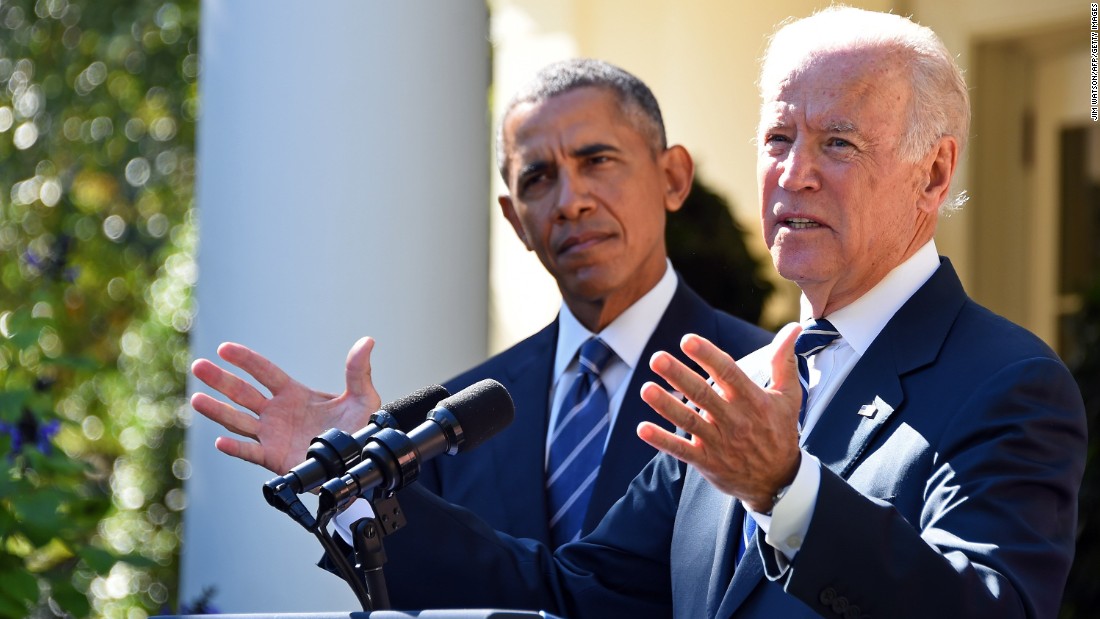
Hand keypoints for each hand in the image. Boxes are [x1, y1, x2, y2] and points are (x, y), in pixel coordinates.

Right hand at [190, 336, 381, 474]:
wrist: (358, 461)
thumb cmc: (359, 429)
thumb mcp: (362, 398)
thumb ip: (358, 371)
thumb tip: (367, 342)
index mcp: (293, 394)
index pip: (264, 372)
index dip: (245, 360)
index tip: (225, 348)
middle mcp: (277, 413)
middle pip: (243, 393)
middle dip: (221, 380)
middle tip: (198, 366)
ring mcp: (272, 435)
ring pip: (238, 421)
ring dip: (217, 411)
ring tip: (196, 399)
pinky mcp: (274, 458)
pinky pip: (250, 452)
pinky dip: (236, 448)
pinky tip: (221, 442)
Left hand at [637, 325, 802, 511]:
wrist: (779, 481)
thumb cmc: (780, 431)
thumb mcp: (789, 396)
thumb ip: (784, 361)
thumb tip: (793, 328)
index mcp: (753, 401)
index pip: (728, 373)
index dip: (707, 356)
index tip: (687, 340)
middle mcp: (735, 420)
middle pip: (703, 395)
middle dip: (679, 376)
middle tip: (657, 358)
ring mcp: (720, 442)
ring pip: (690, 421)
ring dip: (666, 405)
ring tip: (646, 389)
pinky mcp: (707, 461)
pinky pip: (682, 450)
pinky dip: (662, 440)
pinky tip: (642, 428)